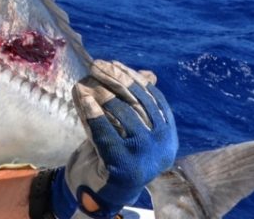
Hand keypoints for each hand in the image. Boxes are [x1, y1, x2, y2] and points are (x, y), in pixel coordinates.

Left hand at [51, 60, 176, 217]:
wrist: (107, 190)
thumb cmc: (117, 153)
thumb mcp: (129, 127)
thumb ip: (137, 103)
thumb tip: (148, 74)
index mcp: (168, 134)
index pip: (153, 98)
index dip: (133, 79)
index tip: (114, 64)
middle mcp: (162, 145)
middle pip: (139, 103)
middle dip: (116, 80)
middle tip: (97, 65)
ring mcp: (145, 156)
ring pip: (125, 116)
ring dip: (103, 94)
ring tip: (88, 81)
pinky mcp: (124, 166)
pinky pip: (108, 134)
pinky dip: (95, 114)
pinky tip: (84, 99)